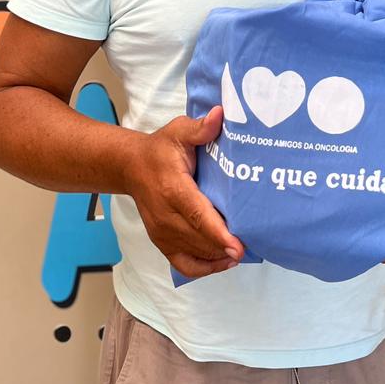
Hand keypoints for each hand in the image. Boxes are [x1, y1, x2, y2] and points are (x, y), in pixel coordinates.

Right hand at [122, 105, 245, 278]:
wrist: (130, 167)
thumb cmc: (159, 149)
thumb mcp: (178, 131)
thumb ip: (199, 128)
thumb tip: (219, 115)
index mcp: (172, 188)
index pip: (197, 215)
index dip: (219, 233)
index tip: (239, 246)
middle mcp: (165, 215)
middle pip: (200, 239)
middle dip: (226, 246)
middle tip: (254, 244)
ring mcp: (162, 232)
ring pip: (195, 254)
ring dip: (220, 256)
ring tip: (242, 249)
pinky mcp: (161, 242)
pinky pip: (184, 264)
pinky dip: (205, 268)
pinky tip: (224, 261)